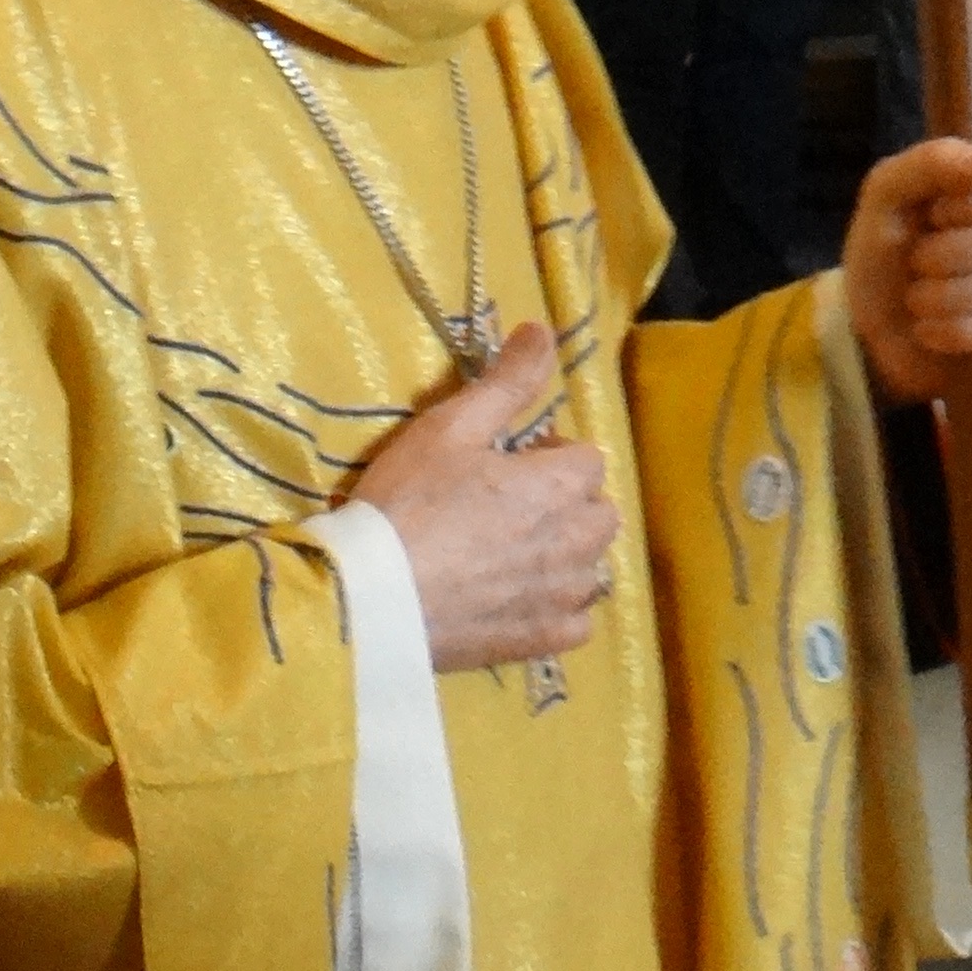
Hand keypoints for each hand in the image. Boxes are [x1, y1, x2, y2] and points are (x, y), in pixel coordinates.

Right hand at [353, 323, 617, 676]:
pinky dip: (554, 606)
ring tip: (505, 551)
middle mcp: (577, 542)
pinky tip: (512, 597)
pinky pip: (576, 620)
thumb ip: (507, 381)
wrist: (373, 597)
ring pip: (590, 565)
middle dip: (565, 502)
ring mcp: (564, 596)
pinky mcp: (544, 640)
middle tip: (504, 504)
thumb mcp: (450, 426)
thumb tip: (542, 329)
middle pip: (598, 511)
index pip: (588, 457)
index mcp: (560, 484)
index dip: (547, 454)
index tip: (504, 463)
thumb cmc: (407, 502)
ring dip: (563, 553)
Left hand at [844, 138, 971, 404]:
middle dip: (951, 255)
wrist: (884, 321)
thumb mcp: (890, 193)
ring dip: (949, 297)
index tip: (935, 215)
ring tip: (918, 299)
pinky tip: (932, 329)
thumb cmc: (894, 245)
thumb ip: (932, 163)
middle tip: (918, 262)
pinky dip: (963, 331)